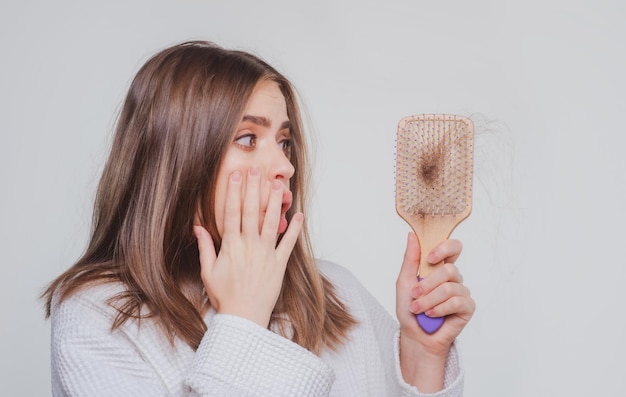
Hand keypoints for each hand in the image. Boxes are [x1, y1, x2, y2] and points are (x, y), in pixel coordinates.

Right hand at [194, 167, 303, 327]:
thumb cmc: (225, 296)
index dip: (234, 191)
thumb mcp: (208, 272)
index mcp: (231, 245)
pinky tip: (300, 215)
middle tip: (257, 169)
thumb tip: (197, 227)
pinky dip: (295, 229)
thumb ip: (205, 247)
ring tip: (279, 184)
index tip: (236, 175)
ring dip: (275, 202)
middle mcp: (250, 244)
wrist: (244, 316)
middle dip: (254, 188)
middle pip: (252, 210)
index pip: (232, 212)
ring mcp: (266, 253)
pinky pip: (289, 243)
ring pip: (272, 221)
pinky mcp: (279, 264)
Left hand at [396, 232, 474, 389]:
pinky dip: (439, 309)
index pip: (453, 248)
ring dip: (429, 300)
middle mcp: (453, 278)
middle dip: (428, 284)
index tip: (430, 258)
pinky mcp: (467, 307)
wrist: (414, 335)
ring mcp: (462, 292)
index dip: (445, 248)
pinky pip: (456, 302)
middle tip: (414, 295)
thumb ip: (410, 259)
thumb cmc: (409, 309)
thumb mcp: (404, 281)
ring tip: (418, 309)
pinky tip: (431, 315)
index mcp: (439, 268)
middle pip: (449, 269)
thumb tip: (411, 236)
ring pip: (449, 288)